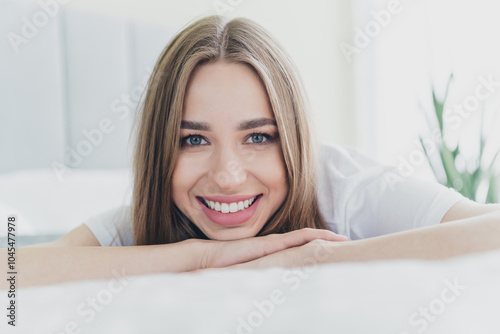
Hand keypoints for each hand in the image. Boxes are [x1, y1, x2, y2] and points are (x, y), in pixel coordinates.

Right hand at [196, 228, 346, 269]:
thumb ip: (261, 284)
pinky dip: (315, 236)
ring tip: (344, 239)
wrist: (209, 261)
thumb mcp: (250, 280)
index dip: (317, 250)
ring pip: (307, 238)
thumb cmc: (226, 272)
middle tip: (347, 245)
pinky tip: (329, 238)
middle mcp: (277, 247)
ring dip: (326, 238)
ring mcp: (275, 243)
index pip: (300, 250)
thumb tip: (268, 300)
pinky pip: (299, 237)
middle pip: (307, 242)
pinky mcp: (272, 243)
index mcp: (273, 256)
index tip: (333, 255)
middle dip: (327, 242)